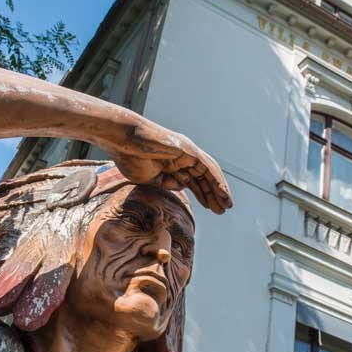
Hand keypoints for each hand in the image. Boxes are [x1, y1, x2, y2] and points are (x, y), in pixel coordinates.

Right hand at [110, 120, 232, 213]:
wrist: (124, 141)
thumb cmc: (130, 157)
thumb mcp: (150, 178)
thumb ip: (165, 183)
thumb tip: (181, 188)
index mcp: (172, 164)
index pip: (192, 181)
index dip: (202, 194)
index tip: (209, 208)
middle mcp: (182, 157)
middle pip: (202, 178)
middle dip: (212, 195)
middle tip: (222, 210)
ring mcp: (186, 152)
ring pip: (208, 173)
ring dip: (218, 190)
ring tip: (227, 205)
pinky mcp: (189, 150)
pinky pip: (207, 167)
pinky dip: (216, 180)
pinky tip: (223, 193)